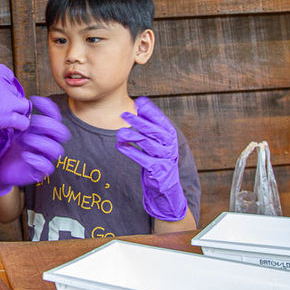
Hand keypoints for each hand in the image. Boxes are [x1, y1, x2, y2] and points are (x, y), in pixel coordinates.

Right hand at [0, 63, 30, 142]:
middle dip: (10, 100)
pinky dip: (19, 126)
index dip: (6, 86)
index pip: (8, 76)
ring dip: (18, 112)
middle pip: (15, 91)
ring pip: (23, 106)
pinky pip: (21, 122)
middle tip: (1, 110)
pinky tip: (11, 129)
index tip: (0, 95)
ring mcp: (0, 100)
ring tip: (9, 120)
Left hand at [0, 96, 69, 195]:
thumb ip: (16, 117)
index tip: (34, 100)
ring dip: (42, 142)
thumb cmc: (4, 145)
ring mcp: (43, 157)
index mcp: (41, 131)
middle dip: (48, 124)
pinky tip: (25, 156)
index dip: (49, 107)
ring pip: (57, 149)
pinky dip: (38, 160)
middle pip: (62, 132)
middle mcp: (46, 143)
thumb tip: (17, 101)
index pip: (55, 116)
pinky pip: (48, 167)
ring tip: (24, 140)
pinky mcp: (38, 172)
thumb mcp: (9, 128)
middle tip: (31, 123)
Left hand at [116, 96, 186, 220]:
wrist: (166, 187)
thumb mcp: (157, 140)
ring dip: (131, 136)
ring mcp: (164, 158)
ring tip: (119, 133)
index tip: (138, 102)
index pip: (161, 120)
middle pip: (154, 131)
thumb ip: (150, 124)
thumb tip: (139, 103)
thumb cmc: (158, 158)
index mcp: (170, 135)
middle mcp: (170, 145)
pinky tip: (120, 146)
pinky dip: (130, 151)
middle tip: (123, 114)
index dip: (150, 111)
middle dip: (138, 121)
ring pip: (147, 144)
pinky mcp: (157, 170)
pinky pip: (142, 159)